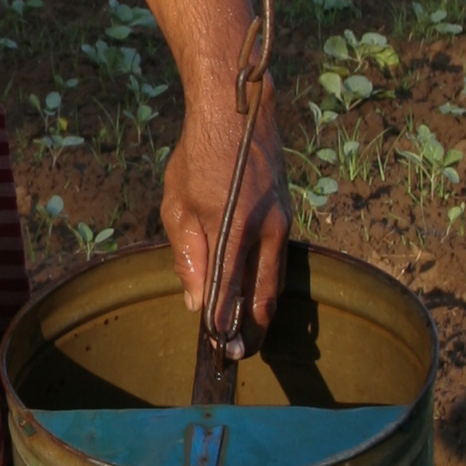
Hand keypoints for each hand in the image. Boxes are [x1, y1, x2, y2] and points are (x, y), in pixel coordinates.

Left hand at [161, 86, 289, 353]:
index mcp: (233, 225)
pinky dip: (270, 281)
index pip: (228, 287)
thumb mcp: (178, 205)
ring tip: (255, 335)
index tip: (219, 347)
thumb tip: (197, 301)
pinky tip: (260, 295)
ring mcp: (281, 221)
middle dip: (254, 327)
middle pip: (264, 292)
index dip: (224, 321)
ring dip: (266, 308)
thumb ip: (188, 256)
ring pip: (276, 277)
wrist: (238, 112)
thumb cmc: (198, 157)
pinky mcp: (287, 214)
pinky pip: (279, 257)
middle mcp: (265, 227)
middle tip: (244, 353)